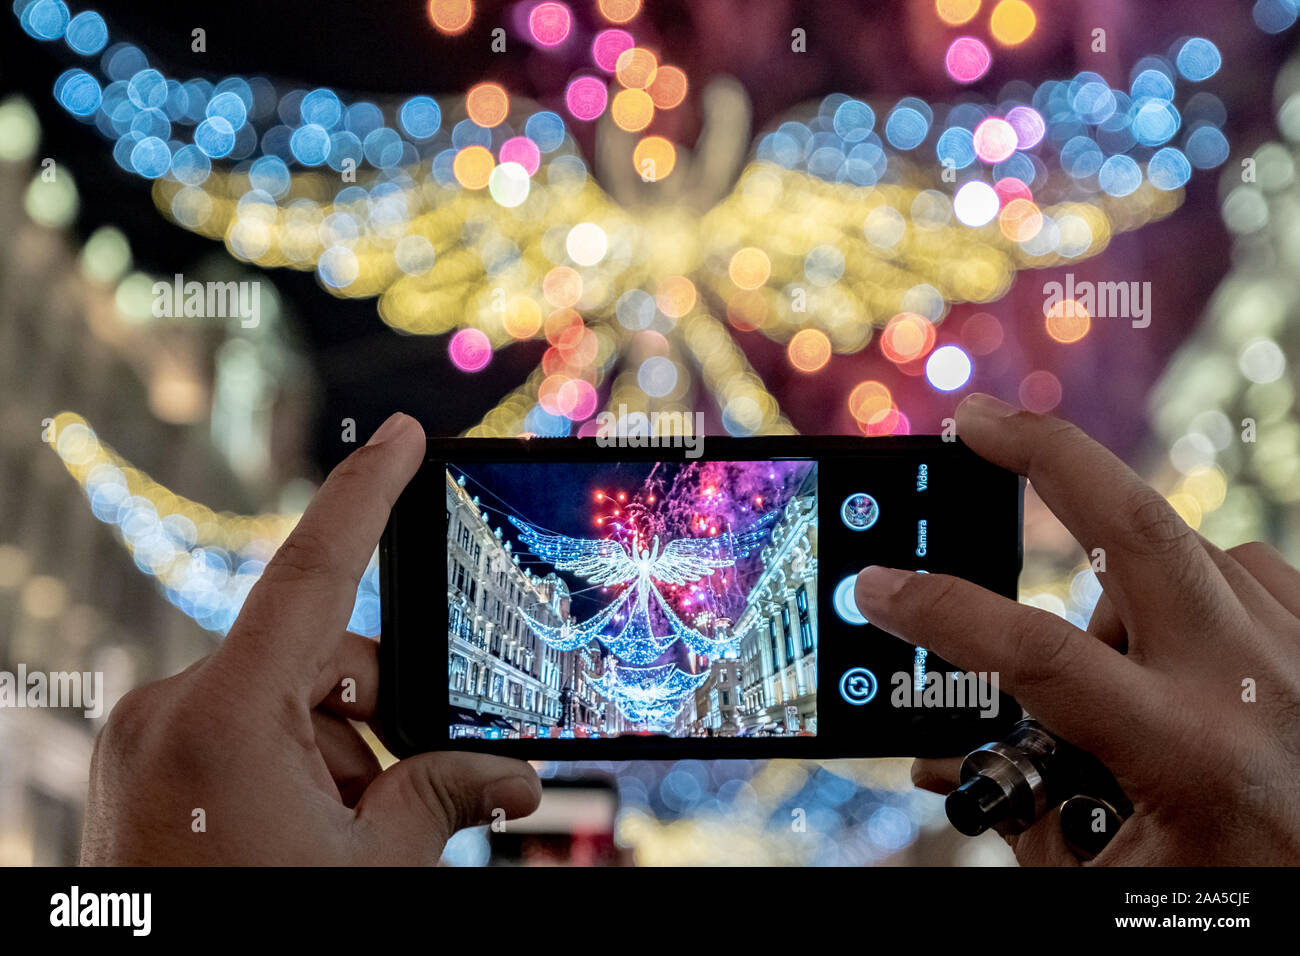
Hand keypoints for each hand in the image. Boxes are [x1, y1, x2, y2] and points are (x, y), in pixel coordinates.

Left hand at [80, 413, 540, 864]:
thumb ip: (446, 797)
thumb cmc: (260, 928)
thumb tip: (513, 776)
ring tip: (348, 842)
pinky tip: (309, 836)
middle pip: (317, 659)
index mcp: (220, 720)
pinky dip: (293, 763)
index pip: (309, 575)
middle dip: (381, 713)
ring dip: (339, 751)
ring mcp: (147, 736)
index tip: (403, 433)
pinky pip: (242, 727)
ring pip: (285, 700)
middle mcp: (169, 709)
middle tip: (416, 792)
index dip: (364, 495)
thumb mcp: (373, 870)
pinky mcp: (142, 760)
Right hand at [855, 393, 1299, 864]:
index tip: (877, 587)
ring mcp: (1299, 649)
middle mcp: (1253, 682)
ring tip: (1114, 668)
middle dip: (1044, 452)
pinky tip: (1176, 641)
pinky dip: (1186, 589)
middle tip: (976, 418)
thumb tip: (942, 757)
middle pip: (1138, 521)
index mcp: (1189, 754)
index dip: (940, 612)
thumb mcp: (1110, 877)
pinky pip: (1238, 567)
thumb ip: (1022, 807)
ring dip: (1119, 590)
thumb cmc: (1233, 902)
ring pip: (1181, 552)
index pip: (1035, 654)